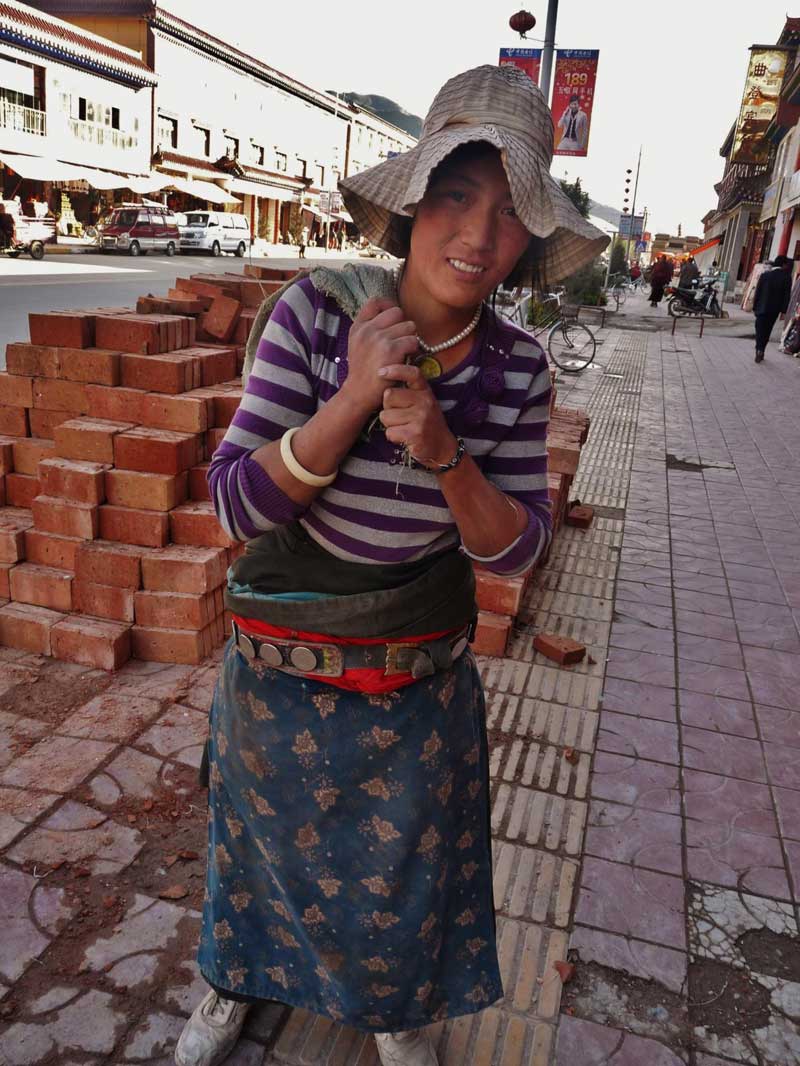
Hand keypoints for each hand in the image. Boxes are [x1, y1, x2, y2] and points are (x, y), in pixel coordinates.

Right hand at [341, 298, 418, 414]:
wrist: (359, 393)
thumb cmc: (362, 371)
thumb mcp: (356, 344)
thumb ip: (368, 328)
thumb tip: (390, 313)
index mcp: (358, 327)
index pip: (376, 302)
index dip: (389, 306)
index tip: (394, 320)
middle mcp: (368, 329)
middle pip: (397, 312)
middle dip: (403, 326)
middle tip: (400, 341)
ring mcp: (379, 338)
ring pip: (409, 326)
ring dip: (410, 339)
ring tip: (403, 352)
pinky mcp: (391, 350)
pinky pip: (413, 341)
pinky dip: (413, 351)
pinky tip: (405, 359)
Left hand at [378, 363, 457, 467]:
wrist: (442, 446)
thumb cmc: (426, 422)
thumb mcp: (422, 402)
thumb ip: (407, 391)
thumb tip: (382, 378)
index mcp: (425, 391)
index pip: (412, 373)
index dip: (395, 370)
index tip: (381, 372)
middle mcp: (425, 401)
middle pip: (388, 396)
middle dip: (387, 407)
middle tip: (400, 416)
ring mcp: (421, 417)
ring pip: (385, 416)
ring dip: (390, 425)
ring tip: (404, 428)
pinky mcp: (415, 433)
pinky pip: (389, 432)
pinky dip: (393, 437)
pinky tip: (405, 438)